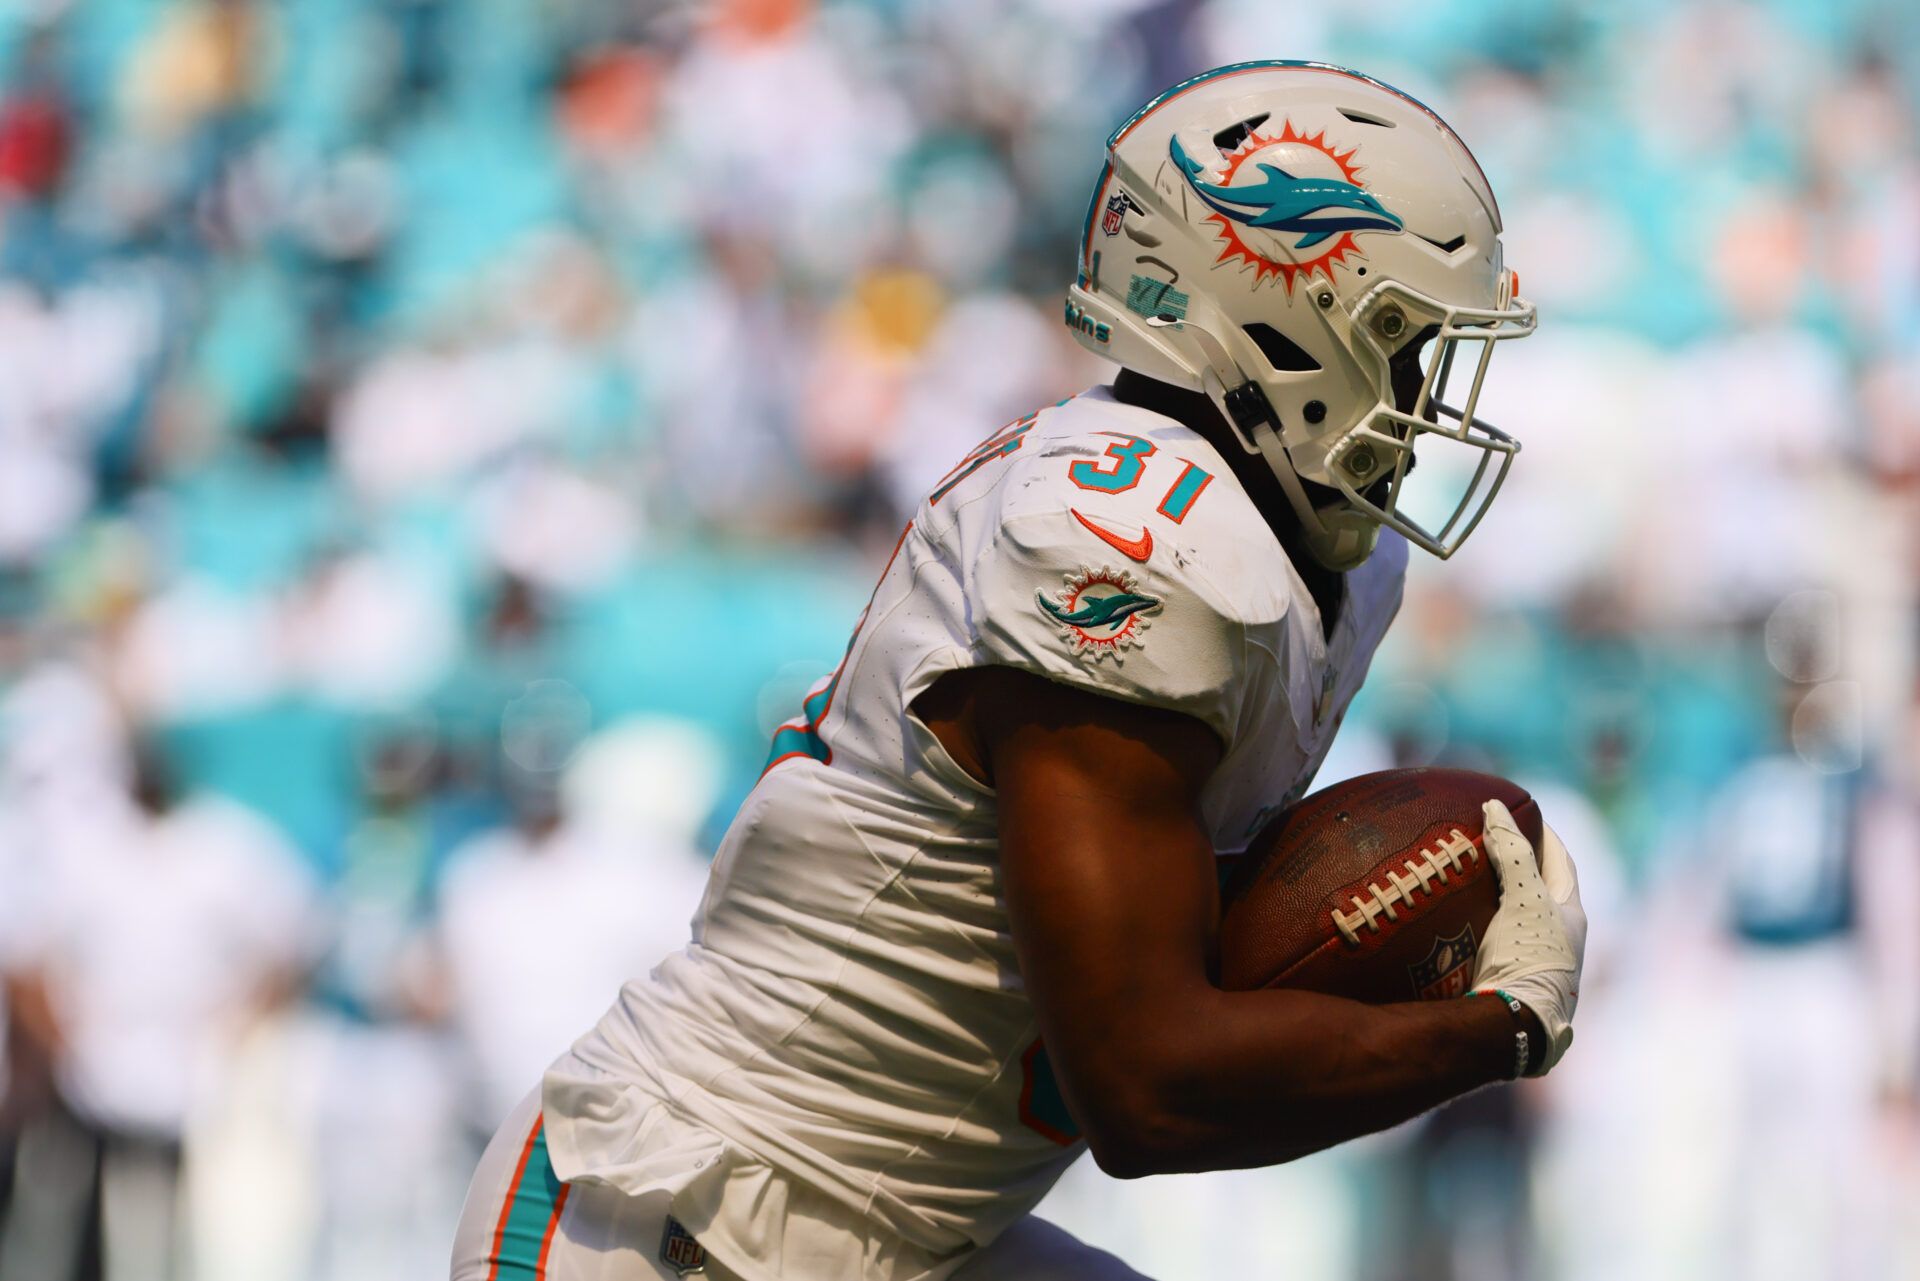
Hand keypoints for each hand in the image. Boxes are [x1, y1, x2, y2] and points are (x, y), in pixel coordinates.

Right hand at [1471, 799, 1585, 1075]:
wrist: (1514, 1025)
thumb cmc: (1528, 956)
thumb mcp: (1524, 898)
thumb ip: (1512, 852)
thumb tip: (1496, 807)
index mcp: (1571, 916)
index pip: (1563, 863)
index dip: (1546, 836)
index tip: (1526, 814)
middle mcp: (1561, 941)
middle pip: (1542, 893)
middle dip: (1520, 868)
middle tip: (1490, 844)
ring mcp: (1537, 966)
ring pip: (1518, 922)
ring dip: (1498, 901)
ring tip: (1466, 881)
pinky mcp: (1512, 984)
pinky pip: (1495, 945)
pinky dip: (1479, 928)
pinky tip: (1455, 926)